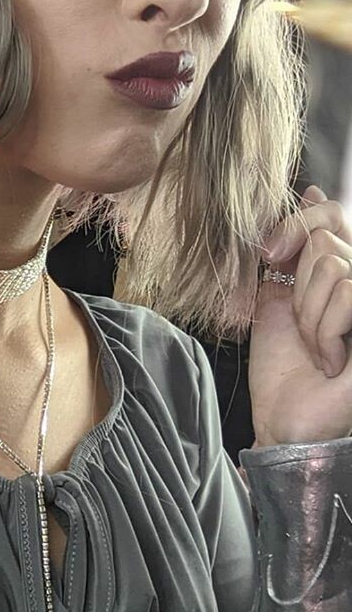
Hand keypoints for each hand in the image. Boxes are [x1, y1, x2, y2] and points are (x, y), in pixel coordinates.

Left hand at [249, 184, 351, 446]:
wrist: (284, 422)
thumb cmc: (283, 368)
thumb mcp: (277, 297)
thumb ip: (291, 248)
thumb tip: (313, 189)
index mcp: (343, 271)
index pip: (330, 211)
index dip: (296, 223)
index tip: (267, 257)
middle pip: (326, 238)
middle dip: (297, 284)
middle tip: (299, 326)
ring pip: (333, 265)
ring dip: (309, 313)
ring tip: (315, 348)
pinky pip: (348, 294)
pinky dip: (325, 332)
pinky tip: (331, 362)